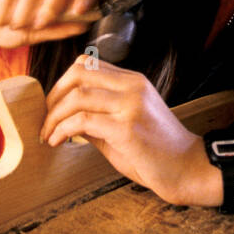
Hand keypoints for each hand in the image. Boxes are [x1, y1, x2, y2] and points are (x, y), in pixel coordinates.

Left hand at [40, 56, 214, 206]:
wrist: (188, 169)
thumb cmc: (157, 151)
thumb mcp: (126, 124)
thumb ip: (98, 115)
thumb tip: (63, 117)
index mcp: (134, 81)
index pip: (88, 64)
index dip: (63, 82)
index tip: (54, 106)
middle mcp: (133, 86)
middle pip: (78, 73)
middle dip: (53, 96)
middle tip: (46, 120)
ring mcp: (131, 105)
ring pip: (77, 96)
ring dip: (54, 116)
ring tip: (48, 135)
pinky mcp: (127, 128)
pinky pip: (82, 121)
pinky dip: (62, 130)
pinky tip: (58, 142)